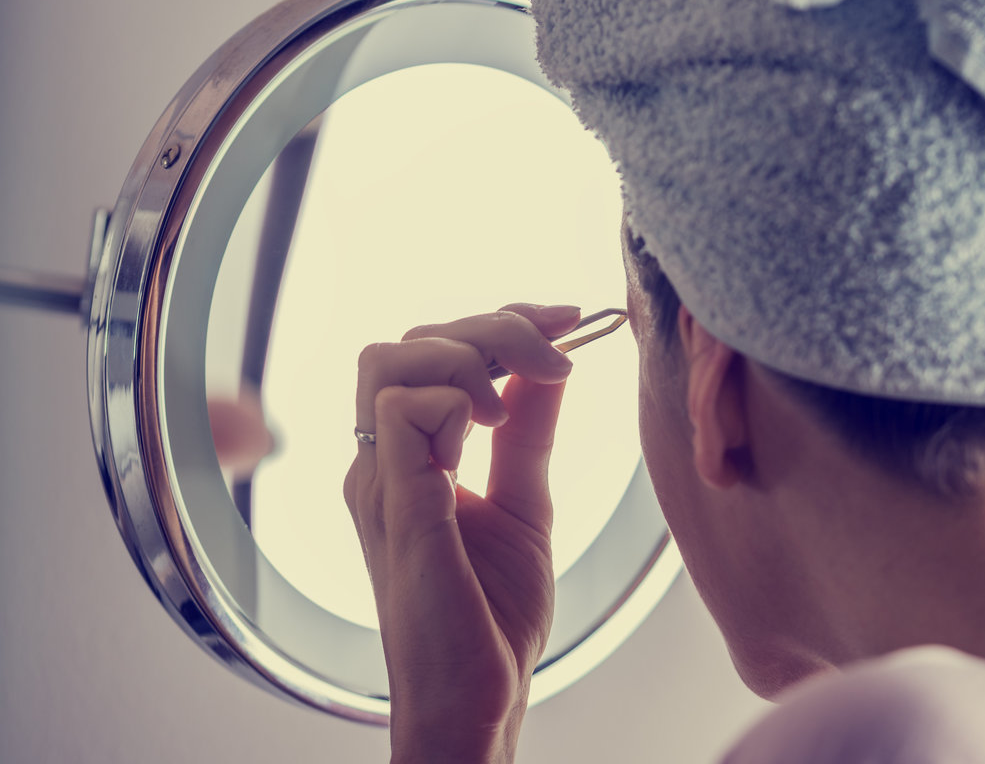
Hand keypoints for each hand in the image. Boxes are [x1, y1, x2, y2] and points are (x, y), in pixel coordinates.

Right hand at [344, 303, 581, 763]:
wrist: (481, 698)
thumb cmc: (492, 617)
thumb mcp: (526, 502)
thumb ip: (528, 433)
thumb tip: (551, 366)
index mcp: (407, 459)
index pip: (429, 351)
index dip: (500, 322)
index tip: (568, 321)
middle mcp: (382, 463)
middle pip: (408, 340)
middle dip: (493, 327)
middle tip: (557, 354)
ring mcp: (381, 482)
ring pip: (389, 358)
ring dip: (466, 356)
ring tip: (512, 403)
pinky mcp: (395, 506)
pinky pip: (399, 410)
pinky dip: (454, 400)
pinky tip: (490, 430)